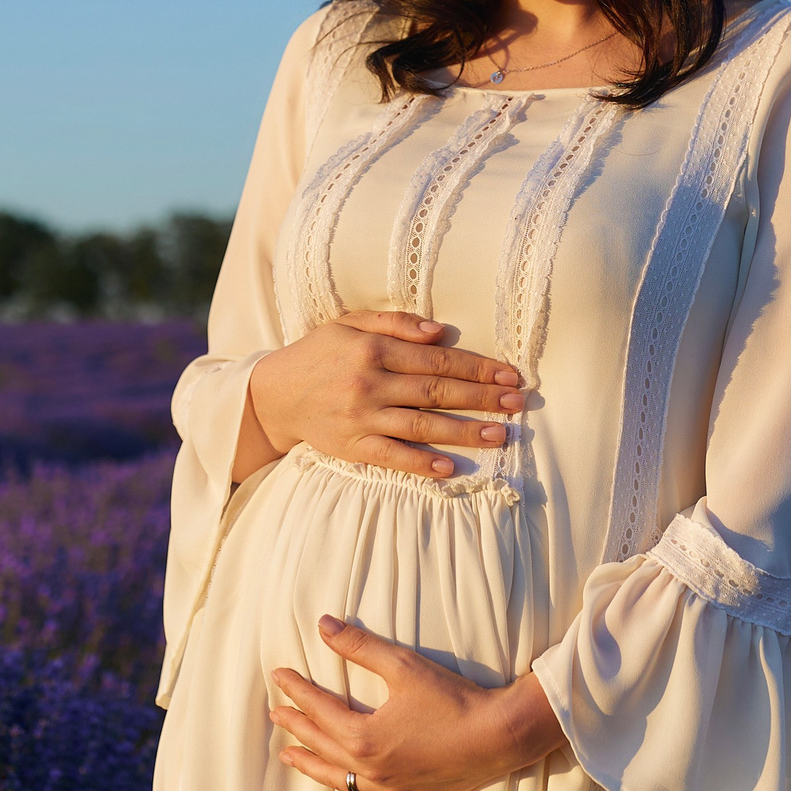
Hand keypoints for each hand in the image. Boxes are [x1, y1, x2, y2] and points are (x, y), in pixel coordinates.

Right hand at [237, 311, 523, 481]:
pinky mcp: (351, 446)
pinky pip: (391, 457)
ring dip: (464, 431)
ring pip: (422, 426)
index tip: (509, 375)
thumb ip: (395, 322)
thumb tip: (440, 332)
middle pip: (436, 391)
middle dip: (481, 397)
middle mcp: (370, 382)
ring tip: (500, 435)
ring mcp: (361, 417)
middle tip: (518, 404)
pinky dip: (420, 464)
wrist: (273, 394)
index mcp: (374, 349)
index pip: (437, 359)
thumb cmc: (318, 353)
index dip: (477, 367)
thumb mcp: (350, 323)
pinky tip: (449, 468)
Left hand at [269, 615, 567, 790]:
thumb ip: (360, 646)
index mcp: (363, 735)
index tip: (279, 676)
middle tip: (276, 711)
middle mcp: (369, 767)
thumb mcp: (403, 666)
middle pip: (321, 744)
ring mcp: (388, 789)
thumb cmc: (453, 699)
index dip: (297, 690)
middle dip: (296, 725)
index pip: (318, 709)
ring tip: (288, 755)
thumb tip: (323, 624)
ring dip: (309, 766)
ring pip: (337, 780)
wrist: (498, 736)